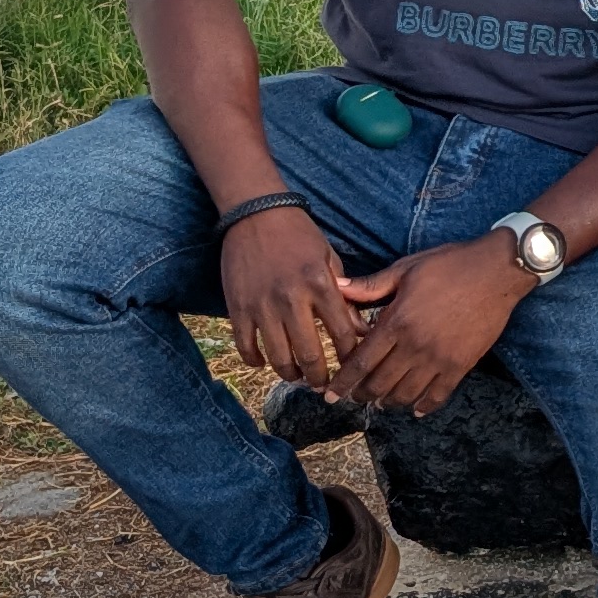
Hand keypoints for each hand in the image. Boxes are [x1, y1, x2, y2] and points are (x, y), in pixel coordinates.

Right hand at [220, 204, 362, 385]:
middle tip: (323, 385)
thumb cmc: (299, 235)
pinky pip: (246, 348)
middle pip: (310, 356)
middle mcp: (292, 299)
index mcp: (321, 285)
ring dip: (290, 374)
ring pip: (279, 359)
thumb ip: (345, 296)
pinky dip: (256, 361)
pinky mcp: (238, 308)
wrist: (256, 213)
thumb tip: (360, 331)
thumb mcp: (329, 259)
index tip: (351, 369)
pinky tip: (264, 361)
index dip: (350, 359)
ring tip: (297, 376)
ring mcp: (263, 306)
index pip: (342, 335)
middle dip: (320, 378)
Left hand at [334, 238, 534, 416]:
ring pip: (405, 394)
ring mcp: (439, 359)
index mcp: (397, 321)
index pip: (361, 361)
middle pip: (379, 384)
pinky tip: (416, 409)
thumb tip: (338, 288)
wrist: (497, 271)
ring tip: (381, 402)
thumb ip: (371, 285)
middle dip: (362, 395)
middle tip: (354, 397)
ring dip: (388, 402)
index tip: (331, 395)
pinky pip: (438, 395)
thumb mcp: (406, 269)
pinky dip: (424, 406)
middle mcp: (415, 346)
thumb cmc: (450, 265)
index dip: (344, 382)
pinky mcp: (461, 365)